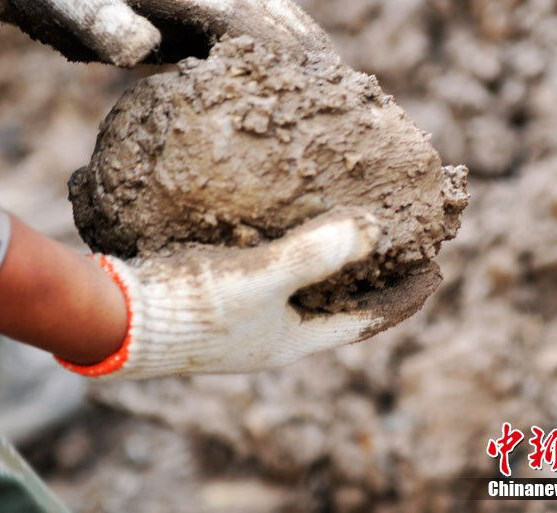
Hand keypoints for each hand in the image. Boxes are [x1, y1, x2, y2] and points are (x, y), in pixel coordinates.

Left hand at [0, 0, 331, 66]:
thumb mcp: (64, 0)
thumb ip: (98, 20)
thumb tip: (139, 50)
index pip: (240, 14)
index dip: (276, 44)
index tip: (310, 74)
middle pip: (264, 8)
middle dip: (302, 41)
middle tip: (338, 82)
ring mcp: (188, 3)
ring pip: (257, 14)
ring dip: (293, 41)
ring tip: (325, 80)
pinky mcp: (181, 19)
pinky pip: (235, 32)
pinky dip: (265, 50)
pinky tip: (273, 82)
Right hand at [56, 209, 439, 378]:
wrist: (117, 318)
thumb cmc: (191, 305)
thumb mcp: (260, 277)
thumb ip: (317, 253)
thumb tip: (377, 227)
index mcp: (294, 338)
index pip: (369, 318)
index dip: (407, 292)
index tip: (439, 264)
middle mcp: (275, 333)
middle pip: (342, 302)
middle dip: (375, 273)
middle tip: (402, 240)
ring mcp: (245, 317)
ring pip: (306, 286)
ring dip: (334, 259)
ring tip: (352, 226)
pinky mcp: (218, 295)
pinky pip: (272, 270)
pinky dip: (293, 246)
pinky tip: (284, 218)